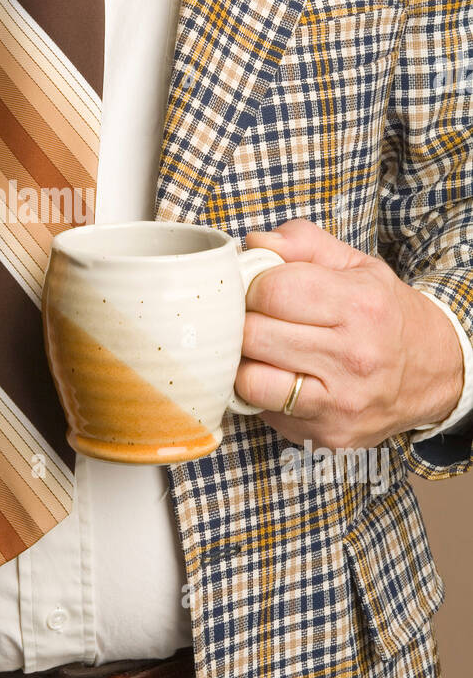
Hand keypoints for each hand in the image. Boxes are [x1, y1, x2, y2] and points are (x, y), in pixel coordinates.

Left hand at [233, 219, 463, 447]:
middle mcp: (353, 357)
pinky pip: (263, 411)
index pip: (272, 290)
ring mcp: (340, 402)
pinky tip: (276, 377)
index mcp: (360, 305)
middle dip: (242, 321)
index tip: (258, 289)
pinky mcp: (328, 434)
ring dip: (244, 362)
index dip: (253, 285)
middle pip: (254, 334)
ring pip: (250, 380)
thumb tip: (255, 243)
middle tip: (253, 318)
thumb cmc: (384, 314)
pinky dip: (258, 392)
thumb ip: (303, 243)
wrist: (436, 372)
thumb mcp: (356, 265)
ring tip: (260, 350)